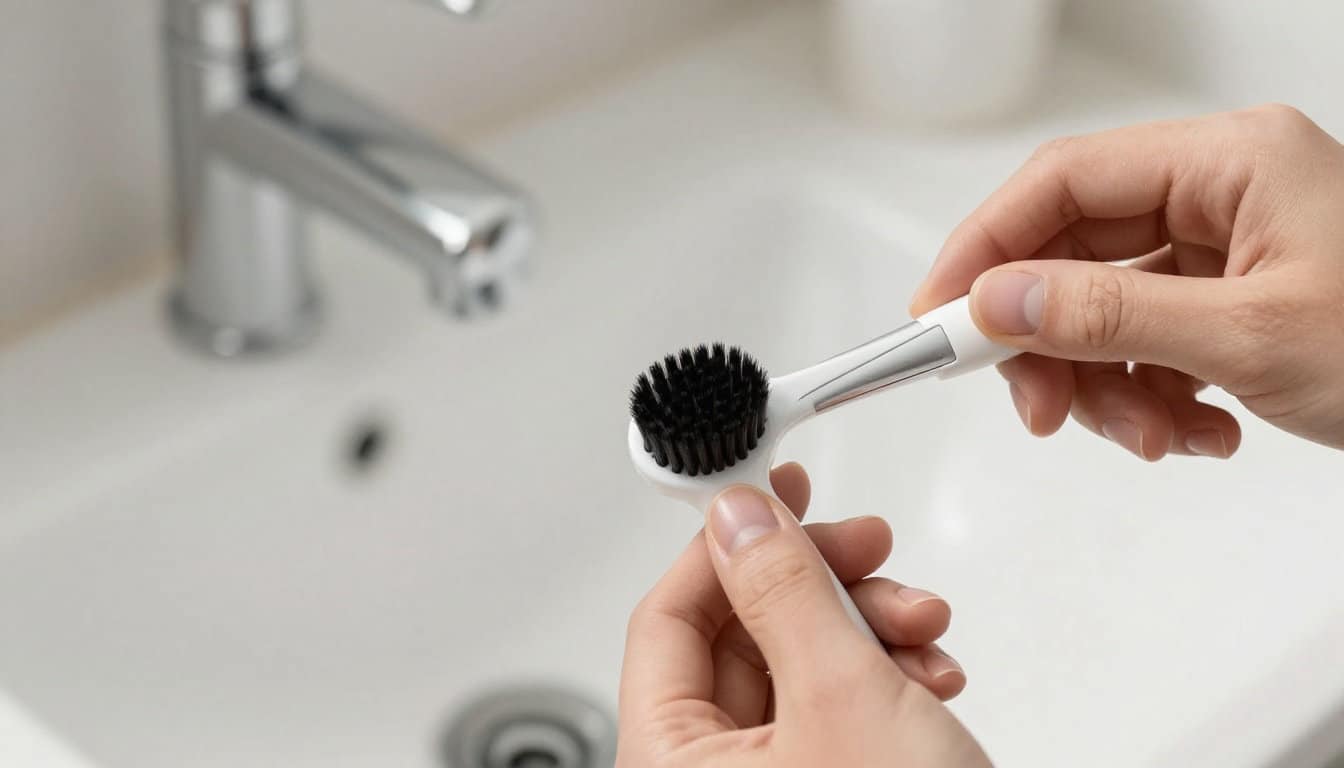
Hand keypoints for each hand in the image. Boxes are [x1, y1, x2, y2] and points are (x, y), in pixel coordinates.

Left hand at [617, 463, 989, 767]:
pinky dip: (885, 675)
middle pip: (742, 635)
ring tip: (923, 625)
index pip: (667, 619)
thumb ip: (783, 591)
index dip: (720, 547)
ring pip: (800, 663)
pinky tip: (932, 671)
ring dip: (867, 626)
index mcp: (671, 764)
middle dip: (819, 585)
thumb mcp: (842, 697)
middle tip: (868, 548)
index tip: (771, 492)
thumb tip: (738, 516)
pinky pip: (837, 704)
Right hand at [911, 104, 1343, 455]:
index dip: (985, 247)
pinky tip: (1195, 432)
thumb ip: (1111, 316)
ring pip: (1103, 311)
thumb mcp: (1252, 337)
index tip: (937, 316)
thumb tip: (998, 303)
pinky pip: (1146, 345)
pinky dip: (1150, 398)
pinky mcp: (1230, 302)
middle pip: (1074, 254)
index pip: (1063, 182)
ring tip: (1152, 436)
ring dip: (1106, 387)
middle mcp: (1220, 193)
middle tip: (1036, 408)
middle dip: (1051, 343)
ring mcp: (1225, 249)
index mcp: (1230, 160)